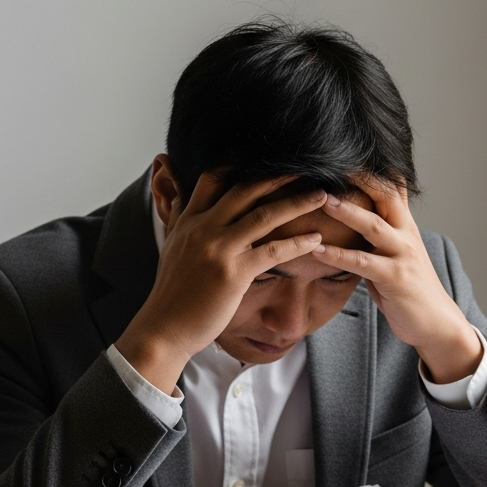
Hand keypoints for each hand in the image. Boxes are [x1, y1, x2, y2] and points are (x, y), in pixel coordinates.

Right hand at [115, 173, 328, 393]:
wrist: (164, 327)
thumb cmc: (173, 293)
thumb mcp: (170, 246)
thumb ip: (179, 217)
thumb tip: (177, 194)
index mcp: (189, 220)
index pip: (214, 178)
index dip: (242, 165)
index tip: (269, 159)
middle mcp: (203, 228)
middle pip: (245, 189)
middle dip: (278, 176)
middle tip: (306, 166)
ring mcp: (218, 249)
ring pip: (264, 215)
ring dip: (297, 203)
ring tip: (322, 195)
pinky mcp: (233, 273)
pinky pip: (272, 252)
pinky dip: (297, 242)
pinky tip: (317, 238)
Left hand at [313, 177, 482, 383]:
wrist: (435, 323)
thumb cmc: (409, 290)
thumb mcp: (396, 254)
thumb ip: (380, 233)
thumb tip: (357, 214)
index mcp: (405, 225)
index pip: (391, 185)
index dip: (370, 167)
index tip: (345, 149)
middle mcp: (406, 234)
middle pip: (385, 194)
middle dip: (359, 177)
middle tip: (330, 161)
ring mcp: (403, 255)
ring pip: (373, 224)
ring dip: (346, 210)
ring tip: (321, 199)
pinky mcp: (396, 278)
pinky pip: (362, 262)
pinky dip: (338, 255)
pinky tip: (318, 249)